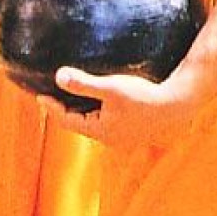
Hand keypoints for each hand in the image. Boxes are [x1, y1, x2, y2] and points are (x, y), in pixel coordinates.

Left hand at [41, 66, 198, 149]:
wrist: (178, 105)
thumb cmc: (144, 97)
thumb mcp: (111, 88)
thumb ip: (83, 83)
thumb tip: (58, 77)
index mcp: (100, 131)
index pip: (67, 121)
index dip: (52, 108)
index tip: (39, 95)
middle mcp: (109, 138)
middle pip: (79, 123)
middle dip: (65, 109)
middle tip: (52, 94)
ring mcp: (123, 136)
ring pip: (94, 123)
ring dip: (82, 110)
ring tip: (72, 95)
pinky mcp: (133, 130)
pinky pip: (107, 121)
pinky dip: (97, 110)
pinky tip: (100, 99)